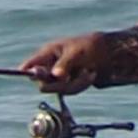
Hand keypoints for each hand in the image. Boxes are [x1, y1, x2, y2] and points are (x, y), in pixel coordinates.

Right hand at [23, 30, 137, 92]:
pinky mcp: (70, 83)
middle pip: (43, 84)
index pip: (30, 65)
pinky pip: (70, 91)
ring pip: (59, 90)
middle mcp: (52, 65)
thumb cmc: (91, 46)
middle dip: (58, 84)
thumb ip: (64, 64)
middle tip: (70, 78)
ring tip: (88, 72)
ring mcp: (60, 76)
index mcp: (49, 53)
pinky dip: (81, 85)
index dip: (26, 72)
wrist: (112, 53)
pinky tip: (90, 75)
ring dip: (75, 84)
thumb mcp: (77, 52)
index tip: (32, 77)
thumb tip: (55, 76)